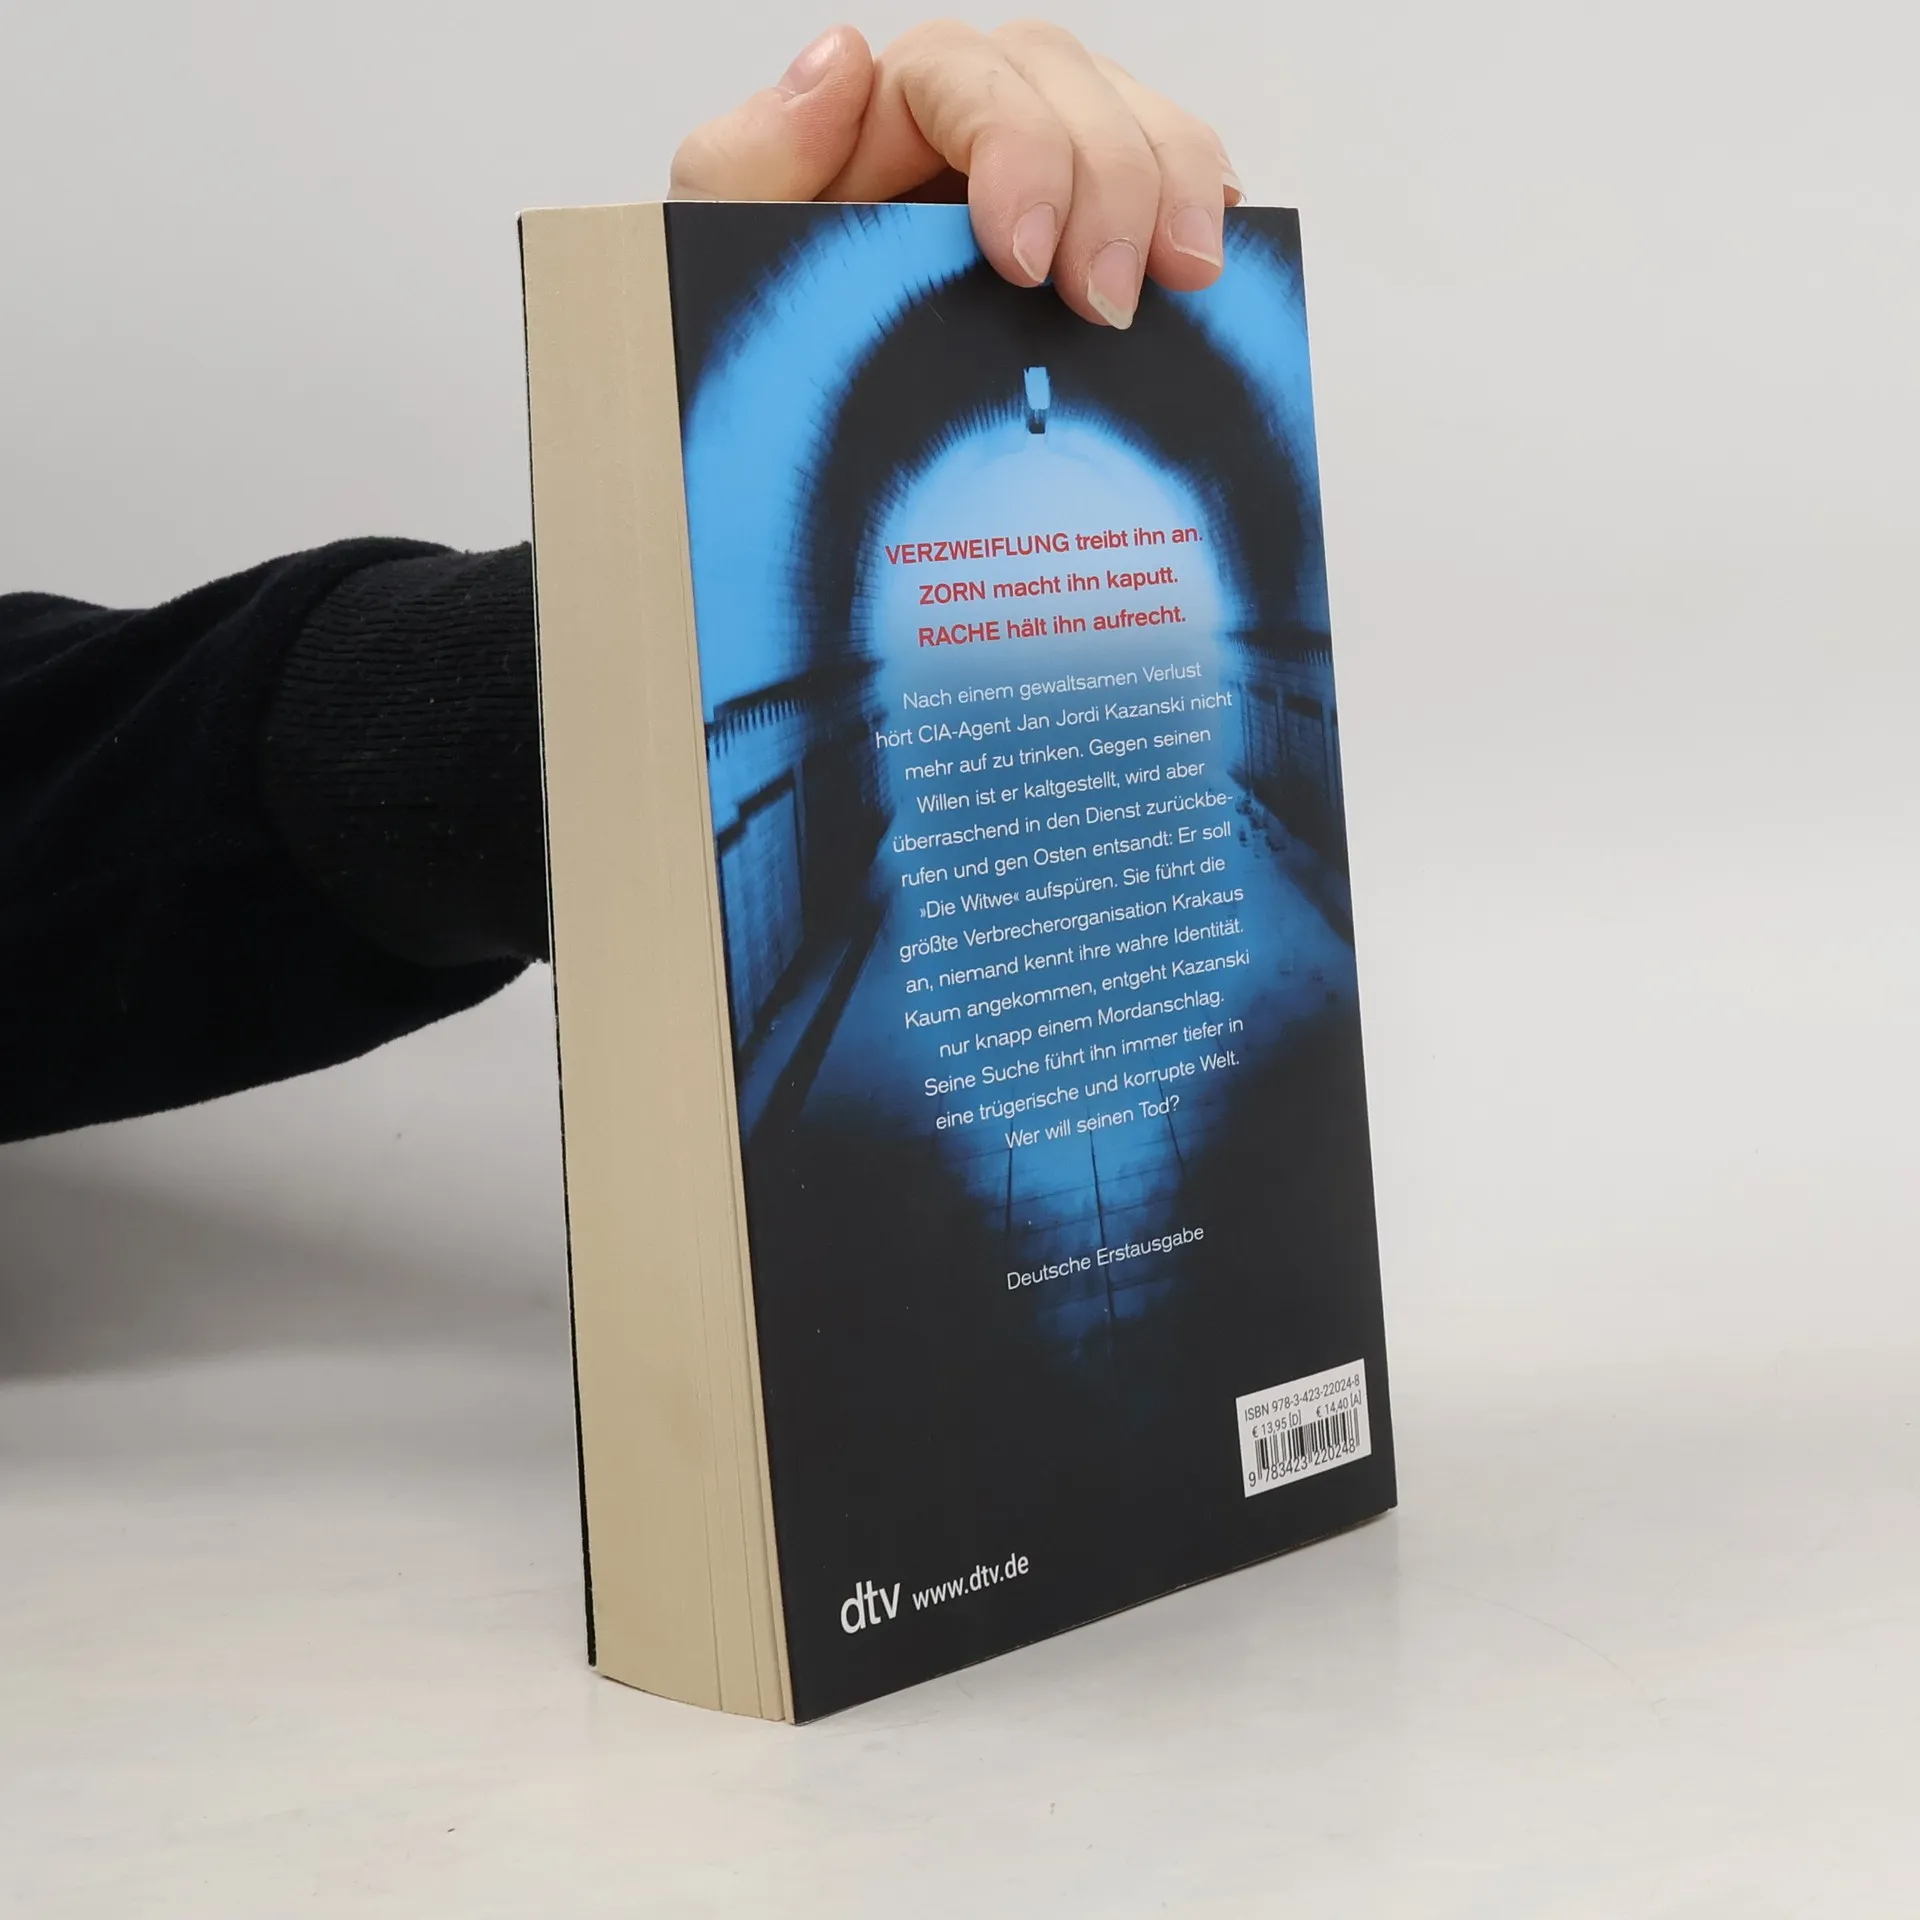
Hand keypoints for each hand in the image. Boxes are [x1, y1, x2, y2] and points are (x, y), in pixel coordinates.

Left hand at [669, 20, 1243, 329]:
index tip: (1026, 261)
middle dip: (1112, 186)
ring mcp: (1046, 176)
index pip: (969, 79)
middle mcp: (972, 127)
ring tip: (1189, 282)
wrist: (799, 440)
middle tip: (1112, 303)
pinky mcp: (1092, 234)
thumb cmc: (761, 345)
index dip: (1018, 150)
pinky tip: (1213, 262)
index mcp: (882, 116)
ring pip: (1137, 123)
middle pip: (1071, 89)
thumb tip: (841, 57)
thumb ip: (748, 160)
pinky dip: (1203, 207)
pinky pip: (1170, 183)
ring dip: (1175, 191)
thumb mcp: (720, 256)